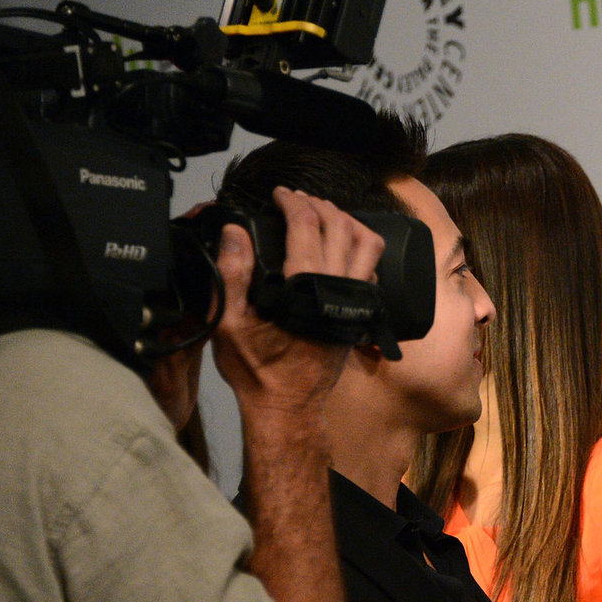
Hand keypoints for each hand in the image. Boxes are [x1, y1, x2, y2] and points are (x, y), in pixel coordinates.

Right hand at [212, 187, 384, 413]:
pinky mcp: (361, 314)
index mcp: (305, 289)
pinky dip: (360, 251)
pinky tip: (340, 248)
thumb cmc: (257, 372)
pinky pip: (372, 271)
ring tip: (323, 215)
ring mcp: (354, 303)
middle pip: (342, 227)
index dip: (293, 202)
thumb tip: (234, 232)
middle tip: (298, 200)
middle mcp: (338, 292)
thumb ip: (232, 274)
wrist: (288, 408)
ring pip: (367, 246)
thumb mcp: (229, 324)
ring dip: (347, 222)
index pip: (307, 226)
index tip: (279, 194)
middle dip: (319, 205)